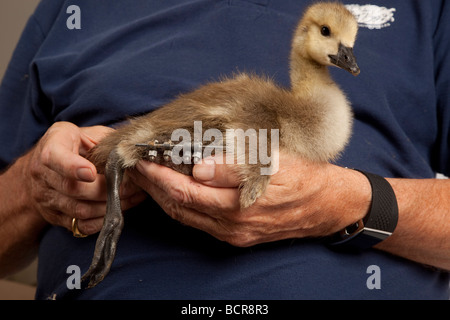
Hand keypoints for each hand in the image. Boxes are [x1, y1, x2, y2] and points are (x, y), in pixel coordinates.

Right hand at [24, 122, 145, 234]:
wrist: (46, 164)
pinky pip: (81, 225)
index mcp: (52, 146)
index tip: (91, 172)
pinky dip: (102, 220)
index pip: (55, 158)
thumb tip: (130, 155)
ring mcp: (46, 198)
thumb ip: (106, 142)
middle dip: (108, 190)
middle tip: (131, 187)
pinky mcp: (53, 216)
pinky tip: (117, 210)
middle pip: (74, 189)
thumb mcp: (88, 132)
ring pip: (80, 210)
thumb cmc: (75, 144)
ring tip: (130, 198)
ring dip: (109, 207)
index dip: (73, 167)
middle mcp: (42, 174)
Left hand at [128, 153, 370, 246]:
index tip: (142, 160)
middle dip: (154, 187)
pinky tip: (177, 191)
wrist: (328, 205)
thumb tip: (198, 167)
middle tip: (137, 166)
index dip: (159, 177)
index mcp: (237, 207)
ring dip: (165, 197)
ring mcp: (233, 235)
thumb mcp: (273, 163)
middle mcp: (231, 226)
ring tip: (150, 177)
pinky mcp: (237, 236)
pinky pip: (200, 222)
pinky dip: (182, 206)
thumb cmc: (304, 177)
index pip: (185, 192)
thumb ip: (233, 167)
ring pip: (187, 217)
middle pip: (179, 208)